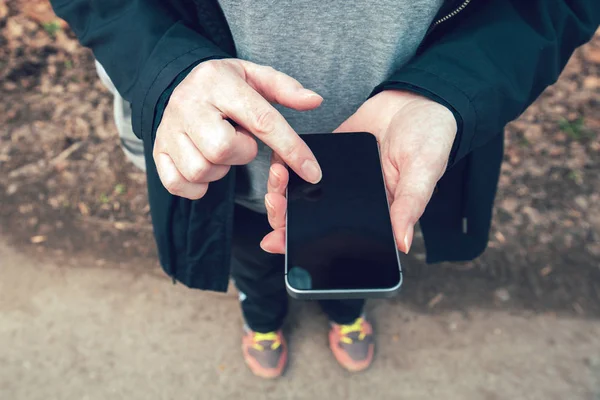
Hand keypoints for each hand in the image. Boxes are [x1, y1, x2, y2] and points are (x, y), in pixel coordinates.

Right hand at [154, 59, 322, 198]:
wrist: (175, 82)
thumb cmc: (224, 85)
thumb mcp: (254, 76)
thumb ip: (286, 89)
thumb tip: (315, 101)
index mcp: (217, 82)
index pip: (261, 120)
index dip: (291, 149)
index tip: (313, 172)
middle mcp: (188, 104)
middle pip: (223, 149)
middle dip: (242, 153)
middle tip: (239, 140)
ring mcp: (167, 129)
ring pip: (202, 170)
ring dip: (221, 169)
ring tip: (220, 149)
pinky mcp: (157, 151)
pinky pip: (180, 185)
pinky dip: (198, 184)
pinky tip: (205, 164)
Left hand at [261, 90, 456, 253]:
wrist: (420, 100)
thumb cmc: (431, 139)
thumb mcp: (424, 172)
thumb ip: (410, 205)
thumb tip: (403, 243)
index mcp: (375, 213)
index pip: (337, 237)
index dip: (305, 243)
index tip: (278, 243)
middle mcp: (352, 201)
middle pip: (310, 218)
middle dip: (285, 216)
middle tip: (275, 202)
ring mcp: (338, 178)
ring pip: (302, 192)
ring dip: (283, 189)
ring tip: (276, 176)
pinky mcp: (330, 154)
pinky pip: (303, 161)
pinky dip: (287, 161)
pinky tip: (277, 159)